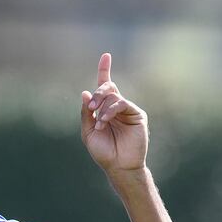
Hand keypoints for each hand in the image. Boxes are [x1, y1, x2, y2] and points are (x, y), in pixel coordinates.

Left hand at [80, 53, 147, 173]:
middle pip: (108, 87)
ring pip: (113, 96)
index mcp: (105, 110)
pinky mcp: (137, 114)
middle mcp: (117, 107)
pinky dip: (110, 110)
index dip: (105, 70)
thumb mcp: (88, 132)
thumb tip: (85, 92)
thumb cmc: (103, 152)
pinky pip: (122, 103)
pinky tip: (104, 121)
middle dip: (98, 94)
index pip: (106, 86)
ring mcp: (128, 110)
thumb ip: (86, 113)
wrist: (118, 166)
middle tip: (91, 108)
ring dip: (102, 108)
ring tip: (99, 124)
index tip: (106, 56)